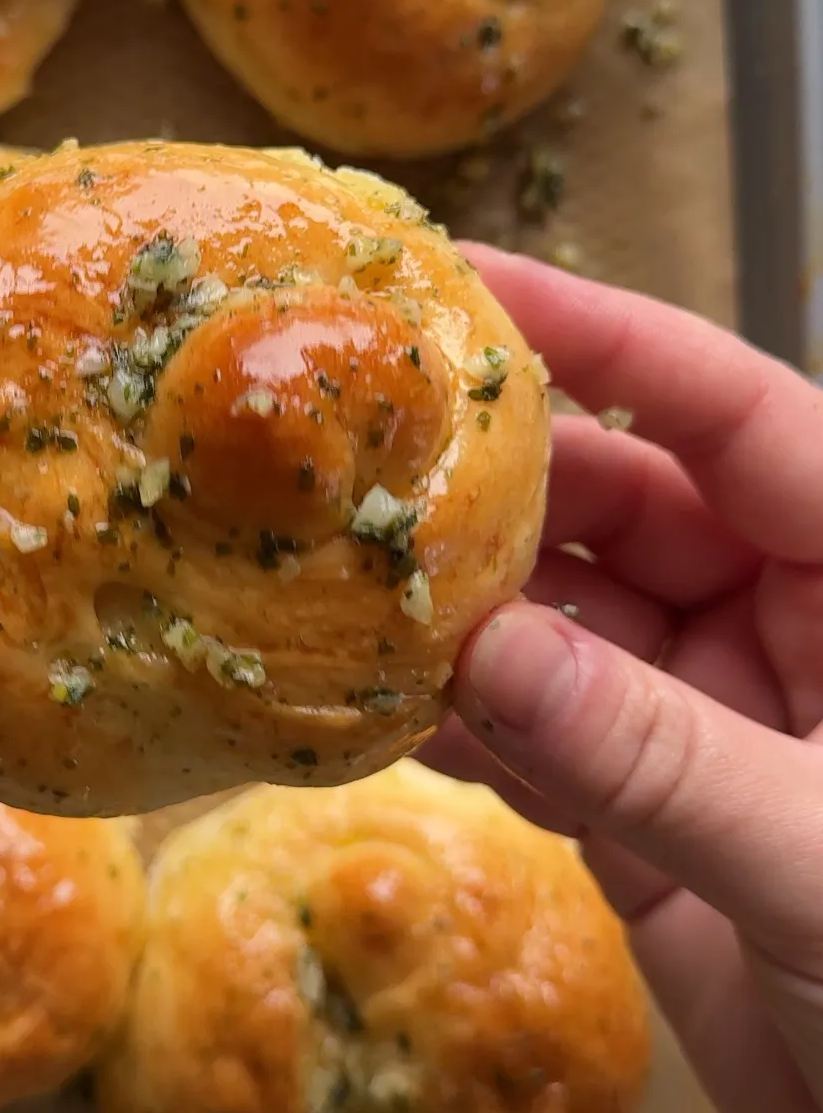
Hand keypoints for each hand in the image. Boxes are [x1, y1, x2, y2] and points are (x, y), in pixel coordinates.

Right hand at [428, 248, 822, 1112]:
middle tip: (351, 461)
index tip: (465, 286)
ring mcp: (721, 728)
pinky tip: (381, 714)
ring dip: (462, 616)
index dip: (601, 340)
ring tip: (335, 581)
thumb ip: (656, 756)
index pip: (733, 413)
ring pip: (570, 631)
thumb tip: (484, 649)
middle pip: (626, 511)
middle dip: (498, 490)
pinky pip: (548, 745)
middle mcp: (794, 631)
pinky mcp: (660, 826)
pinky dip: (469, 731)